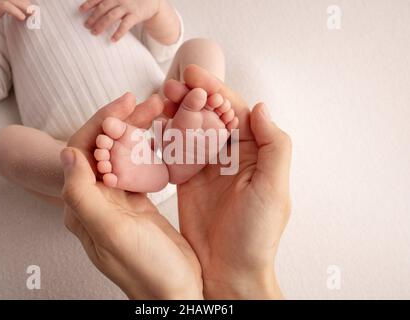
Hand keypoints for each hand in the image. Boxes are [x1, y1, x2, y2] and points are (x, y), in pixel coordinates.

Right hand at [0, 0, 30, 31]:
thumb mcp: (5, 8)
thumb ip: (15, 7)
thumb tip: (30, 9)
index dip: (24, 0)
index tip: (33, 7)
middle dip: (25, 3)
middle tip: (34, 10)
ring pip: (11, 0)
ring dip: (22, 6)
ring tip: (30, 12)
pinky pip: (4, 6)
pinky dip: (15, 11)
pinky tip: (21, 17)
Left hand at [63, 93, 202, 299]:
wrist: (176, 291)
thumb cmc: (147, 269)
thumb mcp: (112, 233)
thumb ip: (83, 195)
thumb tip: (66, 154)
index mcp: (83, 205)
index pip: (84, 151)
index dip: (102, 123)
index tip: (126, 102)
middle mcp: (96, 200)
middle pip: (104, 148)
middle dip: (124, 122)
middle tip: (149, 102)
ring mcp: (117, 201)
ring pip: (122, 154)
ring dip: (137, 131)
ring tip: (158, 111)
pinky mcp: (137, 203)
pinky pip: (138, 167)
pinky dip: (148, 148)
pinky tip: (161, 136)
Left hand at [80, 0, 161, 40]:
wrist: (152, 0)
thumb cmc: (133, 0)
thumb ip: (109, 1)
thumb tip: (94, 7)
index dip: (88, 4)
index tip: (80, 11)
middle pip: (103, 8)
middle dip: (93, 17)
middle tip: (86, 26)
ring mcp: (127, 7)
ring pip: (111, 16)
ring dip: (101, 25)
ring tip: (94, 33)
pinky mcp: (135, 15)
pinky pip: (125, 25)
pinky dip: (118, 33)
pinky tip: (112, 40)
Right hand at [164, 65, 291, 298]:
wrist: (229, 271)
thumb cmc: (256, 235)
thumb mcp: (274, 189)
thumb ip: (273, 146)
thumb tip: (260, 108)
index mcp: (254, 153)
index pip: (234, 111)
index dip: (216, 90)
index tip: (195, 75)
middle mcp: (230, 156)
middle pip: (210, 116)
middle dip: (191, 96)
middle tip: (171, 85)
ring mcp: (207, 167)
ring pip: (191, 129)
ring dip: (177, 112)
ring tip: (160, 99)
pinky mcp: (188, 180)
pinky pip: (176, 151)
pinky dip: (166, 136)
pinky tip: (155, 125)